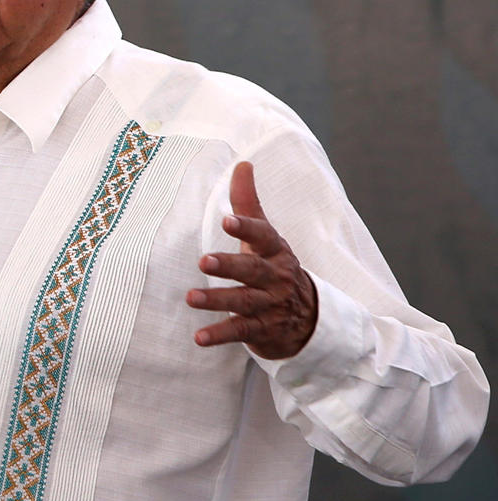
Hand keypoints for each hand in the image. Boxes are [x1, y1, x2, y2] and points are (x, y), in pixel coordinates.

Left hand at [187, 161, 318, 358]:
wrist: (309, 319)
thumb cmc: (276, 268)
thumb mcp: (266, 237)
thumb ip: (249, 203)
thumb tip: (242, 163)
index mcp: (275, 252)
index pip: (264, 236)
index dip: (247, 228)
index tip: (227, 220)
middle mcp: (275, 278)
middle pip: (252, 270)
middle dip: (229, 266)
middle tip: (204, 261)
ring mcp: (270, 305)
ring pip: (243, 301)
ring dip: (217, 300)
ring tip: (190, 298)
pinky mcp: (263, 329)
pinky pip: (240, 332)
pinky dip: (220, 334)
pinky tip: (198, 338)